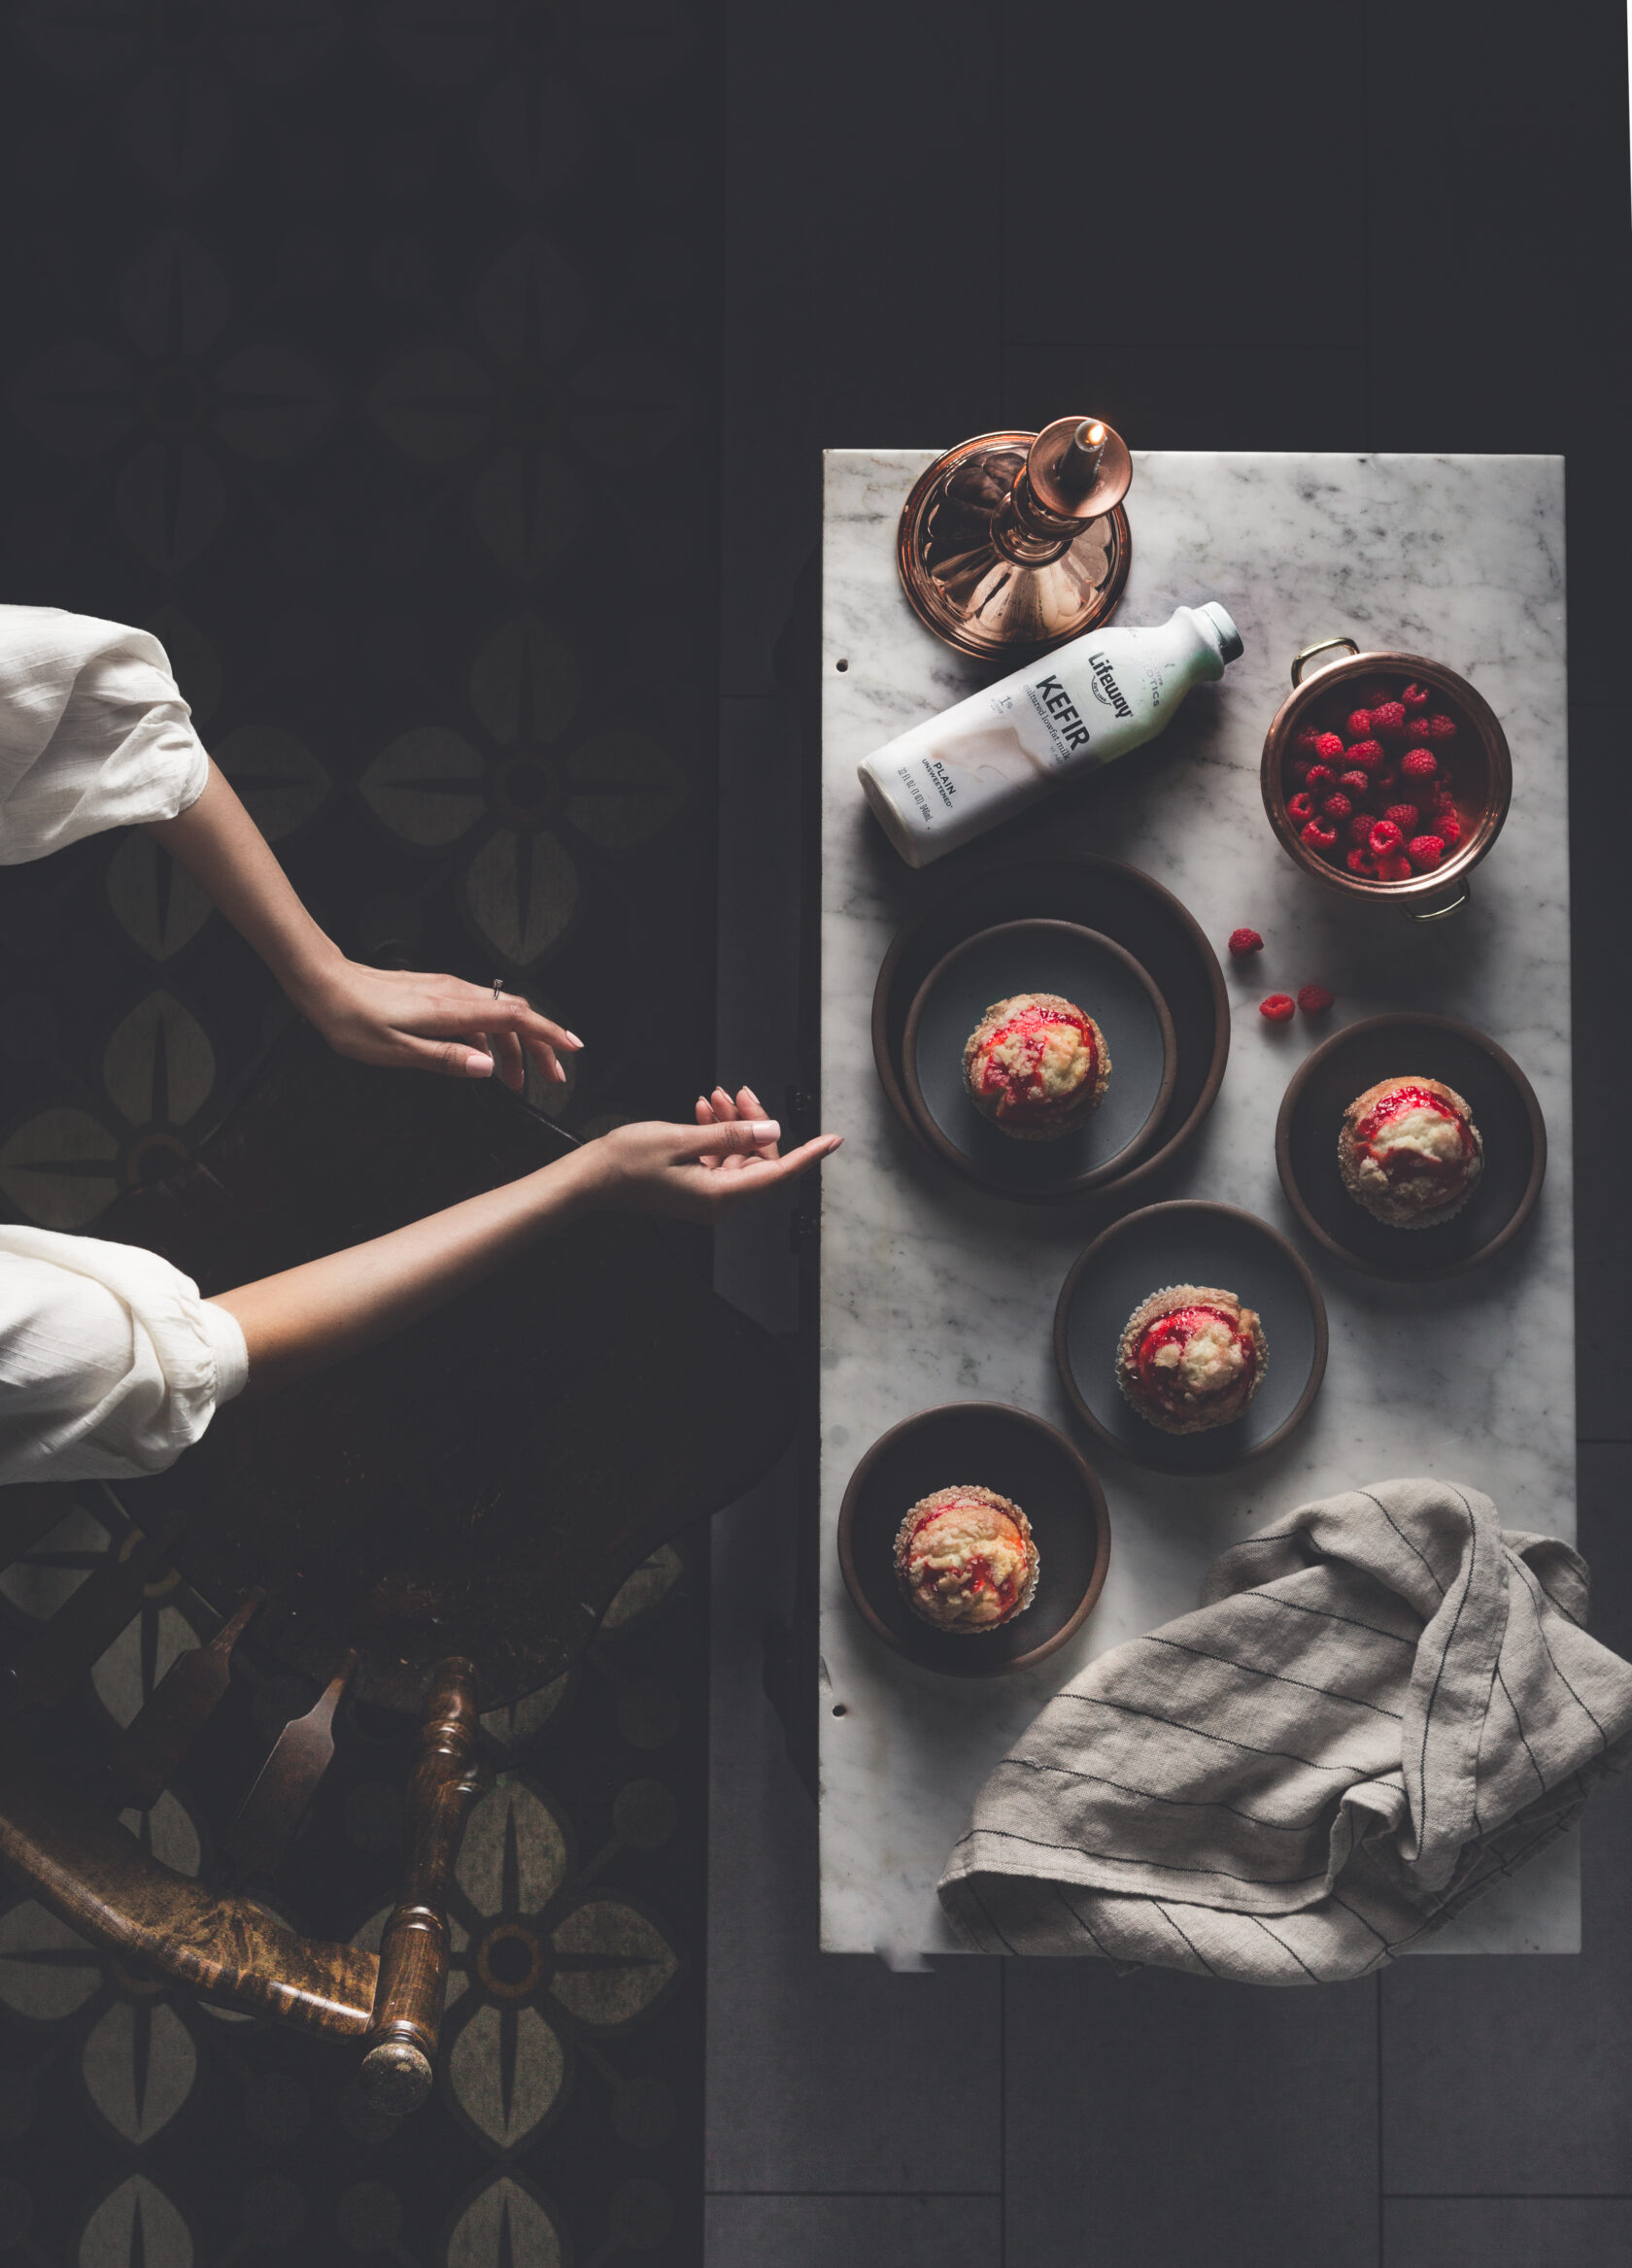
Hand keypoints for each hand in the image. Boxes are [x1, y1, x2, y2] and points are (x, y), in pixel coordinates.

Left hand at [292, 960, 580, 1090]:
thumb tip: (487, 1068)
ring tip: (516, 1080)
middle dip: (540, 1045)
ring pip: (495, 1015)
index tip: (572, 1049)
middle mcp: (454, 994)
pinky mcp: (434, 993)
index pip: (515, 1017)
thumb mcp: (396, 1051)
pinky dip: (490, 1037)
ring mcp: (445, 991)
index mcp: (450, 1010)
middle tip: (551, 1077)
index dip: (548, 1034)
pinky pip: (476, 1013)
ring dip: (514, 1046)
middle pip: (514, 1015)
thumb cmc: (351, 1019)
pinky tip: (482, 1059)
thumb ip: (446, 1059)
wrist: (323, 984)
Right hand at [586, 1086, 840, 1220]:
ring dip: (732, 1124)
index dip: (809, 1154)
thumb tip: (771, 1131)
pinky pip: (718, 1160)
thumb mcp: (682, 1138)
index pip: (778, 1173)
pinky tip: (704, 1111)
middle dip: (756, 1123)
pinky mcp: (693, 1189)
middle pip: (760, 1160)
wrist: (589, 1179)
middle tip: (742, 1093)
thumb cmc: (626, 1162)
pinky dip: (715, 1134)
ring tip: (717, 1097)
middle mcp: (718, 1202)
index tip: (832, 1139)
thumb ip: (731, 1134)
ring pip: (738, 1156)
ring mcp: (706, 1197)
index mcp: (720, 1195)